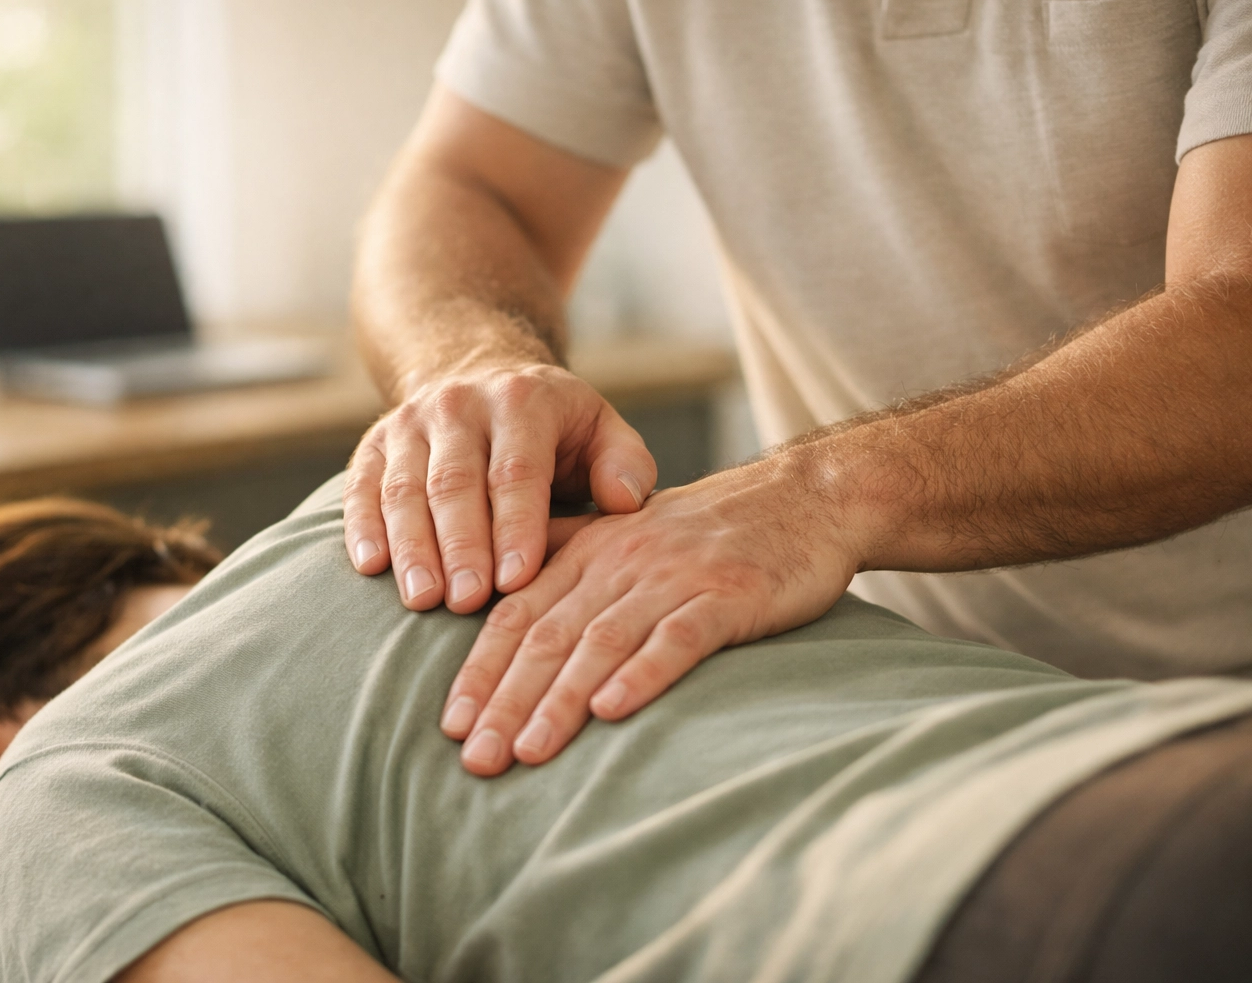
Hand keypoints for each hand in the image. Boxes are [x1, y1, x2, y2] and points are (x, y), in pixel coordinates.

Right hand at [343, 362, 656, 613]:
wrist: (478, 373)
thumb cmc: (552, 427)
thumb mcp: (600, 429)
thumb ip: (624, 464)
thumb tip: (625, 502)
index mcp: (522, 401)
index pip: (516, 470)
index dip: (515, 526)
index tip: (517, 581)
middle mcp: (460, 405)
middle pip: (455, 482)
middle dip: (461, 545)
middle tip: (466, 601)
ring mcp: (410, 423)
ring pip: (404, 488)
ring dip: (412, 547)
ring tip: (422, 599)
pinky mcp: (374, 445)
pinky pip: (362, 487)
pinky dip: (363, 527)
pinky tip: (371, 567)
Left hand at [438, 460, 863, 775]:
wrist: (805, 499)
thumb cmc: (710, 531)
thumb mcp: (627, 535)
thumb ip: (567, 561)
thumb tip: (498, 606)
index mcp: (589, 552)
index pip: (518, 615)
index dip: (481, 670)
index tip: (451, 726)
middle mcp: (621, 562)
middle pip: (548, 636)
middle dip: (505, 701)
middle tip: (475, 759)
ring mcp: (674, 577)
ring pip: (601, 642)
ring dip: (560, 701)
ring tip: (526, 752)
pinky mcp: (728, 595)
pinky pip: (678, 637)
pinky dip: (642, 674)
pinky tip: (613, 711)